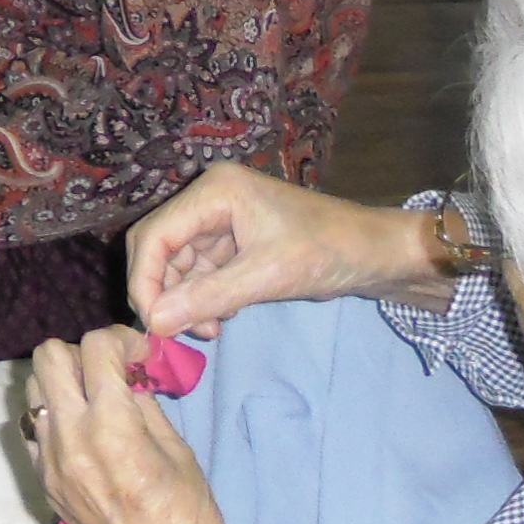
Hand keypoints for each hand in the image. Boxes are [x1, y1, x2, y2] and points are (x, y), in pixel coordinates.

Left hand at [28, 328, 246, 523]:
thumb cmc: (188, 521)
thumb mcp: (180, 453)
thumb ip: (146, 407)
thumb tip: (129, 377)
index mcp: (111, 426)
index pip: (95, 348)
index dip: (121, 338)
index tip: (141, 352)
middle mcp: (69, 437)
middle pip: (48, 356)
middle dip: (81, 351)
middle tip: (111, 370)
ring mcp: (48, 460)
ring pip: (32, 388)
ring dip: (61, 381)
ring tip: (94, 398)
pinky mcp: (42, 480)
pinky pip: (31, 426)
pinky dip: (52, 414)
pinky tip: (81, 429)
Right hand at [127, 162, 449, 337]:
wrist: (378, 254)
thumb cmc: (328, 253)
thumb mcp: (266, 276)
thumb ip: (207, 298)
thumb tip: (153, 323)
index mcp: (215, 191)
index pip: (155, 235)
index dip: (145, 281)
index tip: (152, 324)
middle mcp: (210, 198)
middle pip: (160, 247)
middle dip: (163, 292)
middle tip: (175, 332)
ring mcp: (222, 218)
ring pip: (178, 263)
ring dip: (185, 299)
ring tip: (209, 330)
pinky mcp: (235, 239)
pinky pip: (201, 270)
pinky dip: (203, 297)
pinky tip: (221, 318)